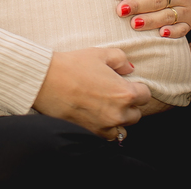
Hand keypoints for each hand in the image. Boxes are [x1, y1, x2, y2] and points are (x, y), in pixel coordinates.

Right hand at [32, 48, 150, 138]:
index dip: (137, 87)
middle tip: (114, 94)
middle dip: (129, 104)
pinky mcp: (90, 134)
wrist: (45, 80)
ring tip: (105, 108)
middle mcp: (118, 113)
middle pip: (136, 114)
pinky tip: (94, 116)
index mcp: (125, 93)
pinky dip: (104, 129)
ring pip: (122, 128)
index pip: (145, 95)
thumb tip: (129, 69)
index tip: (126, 83)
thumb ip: (120, 59)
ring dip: (118, 120)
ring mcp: (104, 127)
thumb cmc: (72, 65)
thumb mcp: (100, 54)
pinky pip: (106, 137)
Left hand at [113, 0, 190, 38]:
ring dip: (150, 21)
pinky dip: (173, 32)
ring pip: (167, 16)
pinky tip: (161, 34)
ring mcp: (187, 6)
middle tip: (120, 10)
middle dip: (138, 6)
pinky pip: (182, 28)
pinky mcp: (190, 19)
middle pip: (157, 0)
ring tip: (133, 24)